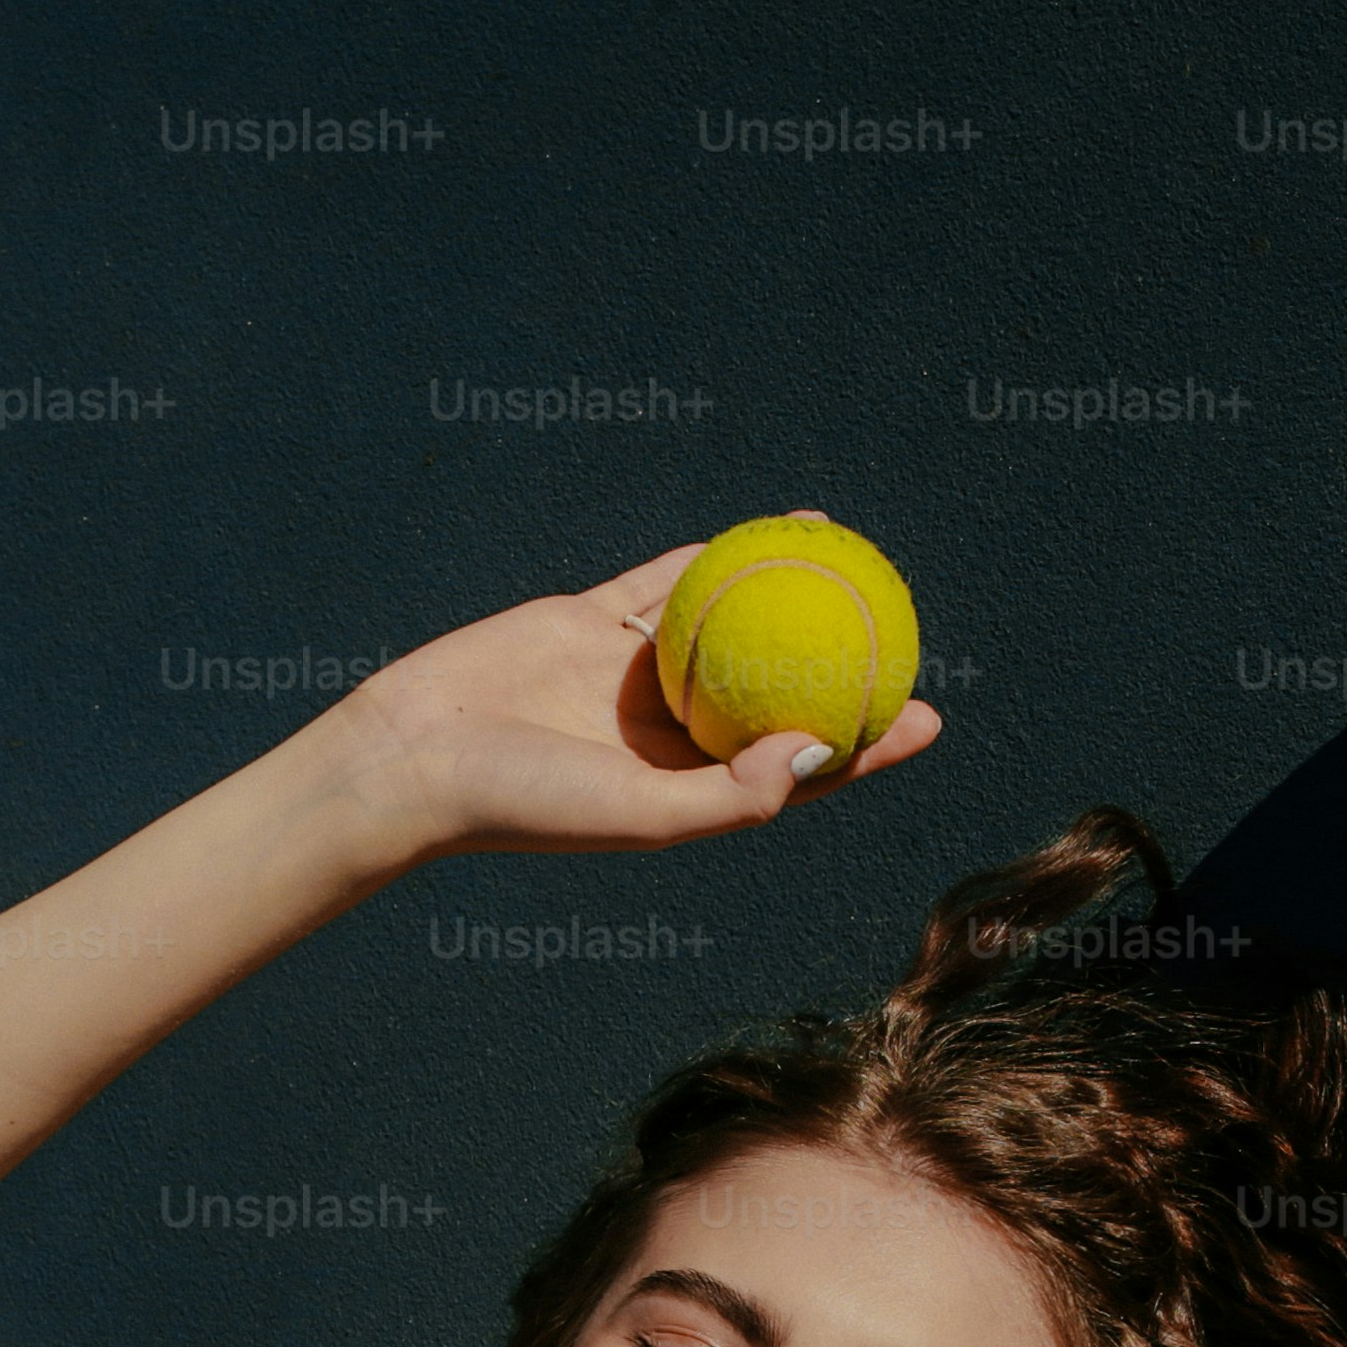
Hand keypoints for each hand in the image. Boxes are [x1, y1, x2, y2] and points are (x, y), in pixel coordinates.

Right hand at [324, 530, 944, 864]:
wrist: (417, 756)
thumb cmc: (524, 804)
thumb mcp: (640, 815)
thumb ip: (733, 794)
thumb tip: (821, 748)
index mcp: (686, 788)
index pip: (799, 767)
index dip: (867, 745)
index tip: (928, 716)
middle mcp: (666, 735)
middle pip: (776, 692)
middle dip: (840, 664)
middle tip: (904, 626)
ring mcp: (627, 677)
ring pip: (727, 627)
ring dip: (782, 596)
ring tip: (844, 559)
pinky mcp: (587, 625)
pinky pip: (665, 582)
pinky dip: (711, 557)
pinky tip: (760, 531)